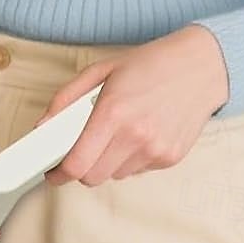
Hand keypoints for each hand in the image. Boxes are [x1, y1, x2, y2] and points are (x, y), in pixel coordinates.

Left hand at [33, 26, 229, 185]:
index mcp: (112, 112)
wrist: (201, 67)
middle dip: (81, 168)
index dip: (59, 173)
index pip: (77, 164)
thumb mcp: (100, 70)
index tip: (52, 172)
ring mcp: (156, 150)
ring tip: (115, 133)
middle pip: (93, 177)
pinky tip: (138, 134)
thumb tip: (43, 126)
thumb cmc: (148, 64)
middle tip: (79, 150)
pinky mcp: (171, 158)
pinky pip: (138, 170)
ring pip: (115, 176)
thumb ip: (65, 99)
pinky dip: (130, 159)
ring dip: (107, 163)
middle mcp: (135, 136)